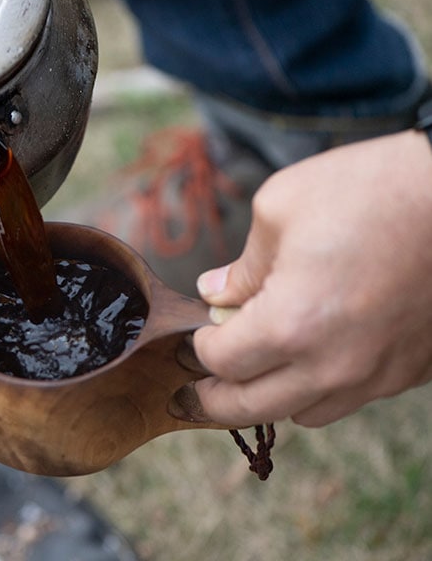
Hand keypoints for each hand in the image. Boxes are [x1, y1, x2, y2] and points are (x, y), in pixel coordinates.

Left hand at [193, 129, 431, 426]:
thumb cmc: (370, 189)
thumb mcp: (281, 207)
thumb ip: (242, 265)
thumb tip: (216, 294)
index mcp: (291, 323)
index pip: (222, 360)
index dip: (198, 348)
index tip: (192, 336)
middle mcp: (333, 364)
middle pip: (252, 408)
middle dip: (212, 400)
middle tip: (192, 391)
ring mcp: (376, 374)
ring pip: (303, 413)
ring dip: (270, 397)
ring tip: (256, 370)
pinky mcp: (410, 370)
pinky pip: (351, 398)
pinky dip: (320, 387)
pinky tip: (311, 356)